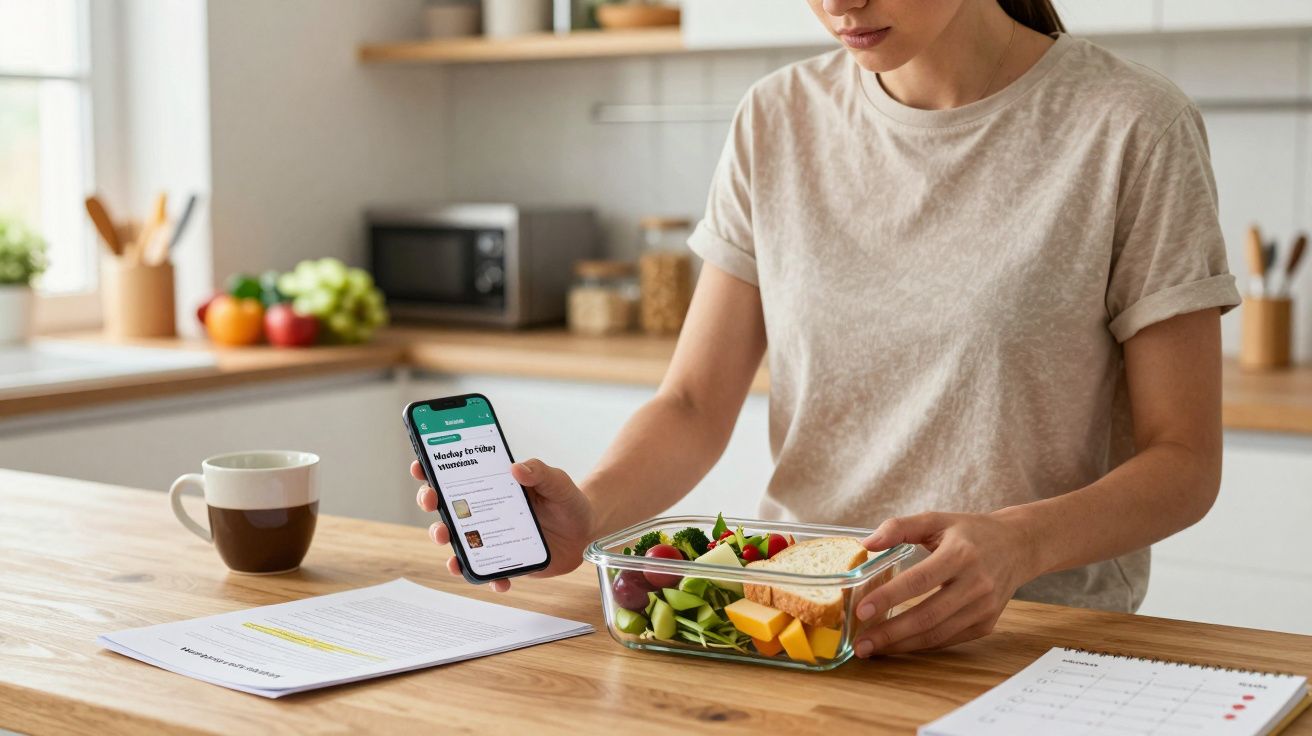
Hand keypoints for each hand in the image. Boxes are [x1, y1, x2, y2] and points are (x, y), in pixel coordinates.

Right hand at [412, 458, 595, 592]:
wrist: (586, 532)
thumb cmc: (567, 501)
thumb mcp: (557, 481)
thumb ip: (540, 472)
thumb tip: (517, 468)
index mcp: (493, 485)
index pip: (455, 474)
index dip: (432, 469)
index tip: (420, 466)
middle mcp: (485, 511)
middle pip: (447, 507)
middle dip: (431, 504)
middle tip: (432, 502)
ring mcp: (492, 537)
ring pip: (459, 543)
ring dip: (450, 547)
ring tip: (453, 550)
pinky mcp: (504, 560)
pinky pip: (489, 572)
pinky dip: (489, 579)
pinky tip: (499, 581)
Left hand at [852, 511, 1038, 656]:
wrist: (1018, 546)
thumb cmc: (971, 531)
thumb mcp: (936, 519)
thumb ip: (900, 527)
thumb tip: (867, 543)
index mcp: (961, 554)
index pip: (919, 580)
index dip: (889, 597)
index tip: (861, 610)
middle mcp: (976, 584)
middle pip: (927, 616)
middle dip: (890, 633)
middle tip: (860, 643)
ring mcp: (984, 608)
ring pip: (937, 634)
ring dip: (902, 645)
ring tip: (872, 648)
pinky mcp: (986, 624)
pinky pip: (948, 639)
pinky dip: (921, 645)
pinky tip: (898, 644)